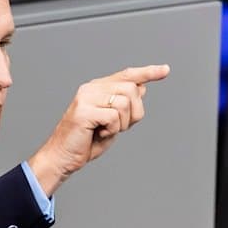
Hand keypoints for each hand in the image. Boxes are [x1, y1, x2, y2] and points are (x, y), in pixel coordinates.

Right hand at [27, 64, 170, 195]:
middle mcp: (91, 88)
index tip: (165, 70)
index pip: (127, 75)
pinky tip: (100, 134)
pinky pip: (113, 117)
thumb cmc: (86, 141)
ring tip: (106, 130)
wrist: (62, 157)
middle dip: (134, 112)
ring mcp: (86, 98)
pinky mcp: (84, 111)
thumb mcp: (112, 121)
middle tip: (119, 127)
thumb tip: (141, 88)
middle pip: (131, 89)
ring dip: (122, 123)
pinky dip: (112, 130)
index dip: (148, 72)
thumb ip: (124, 104)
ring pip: (124, 103)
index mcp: (97, 88)